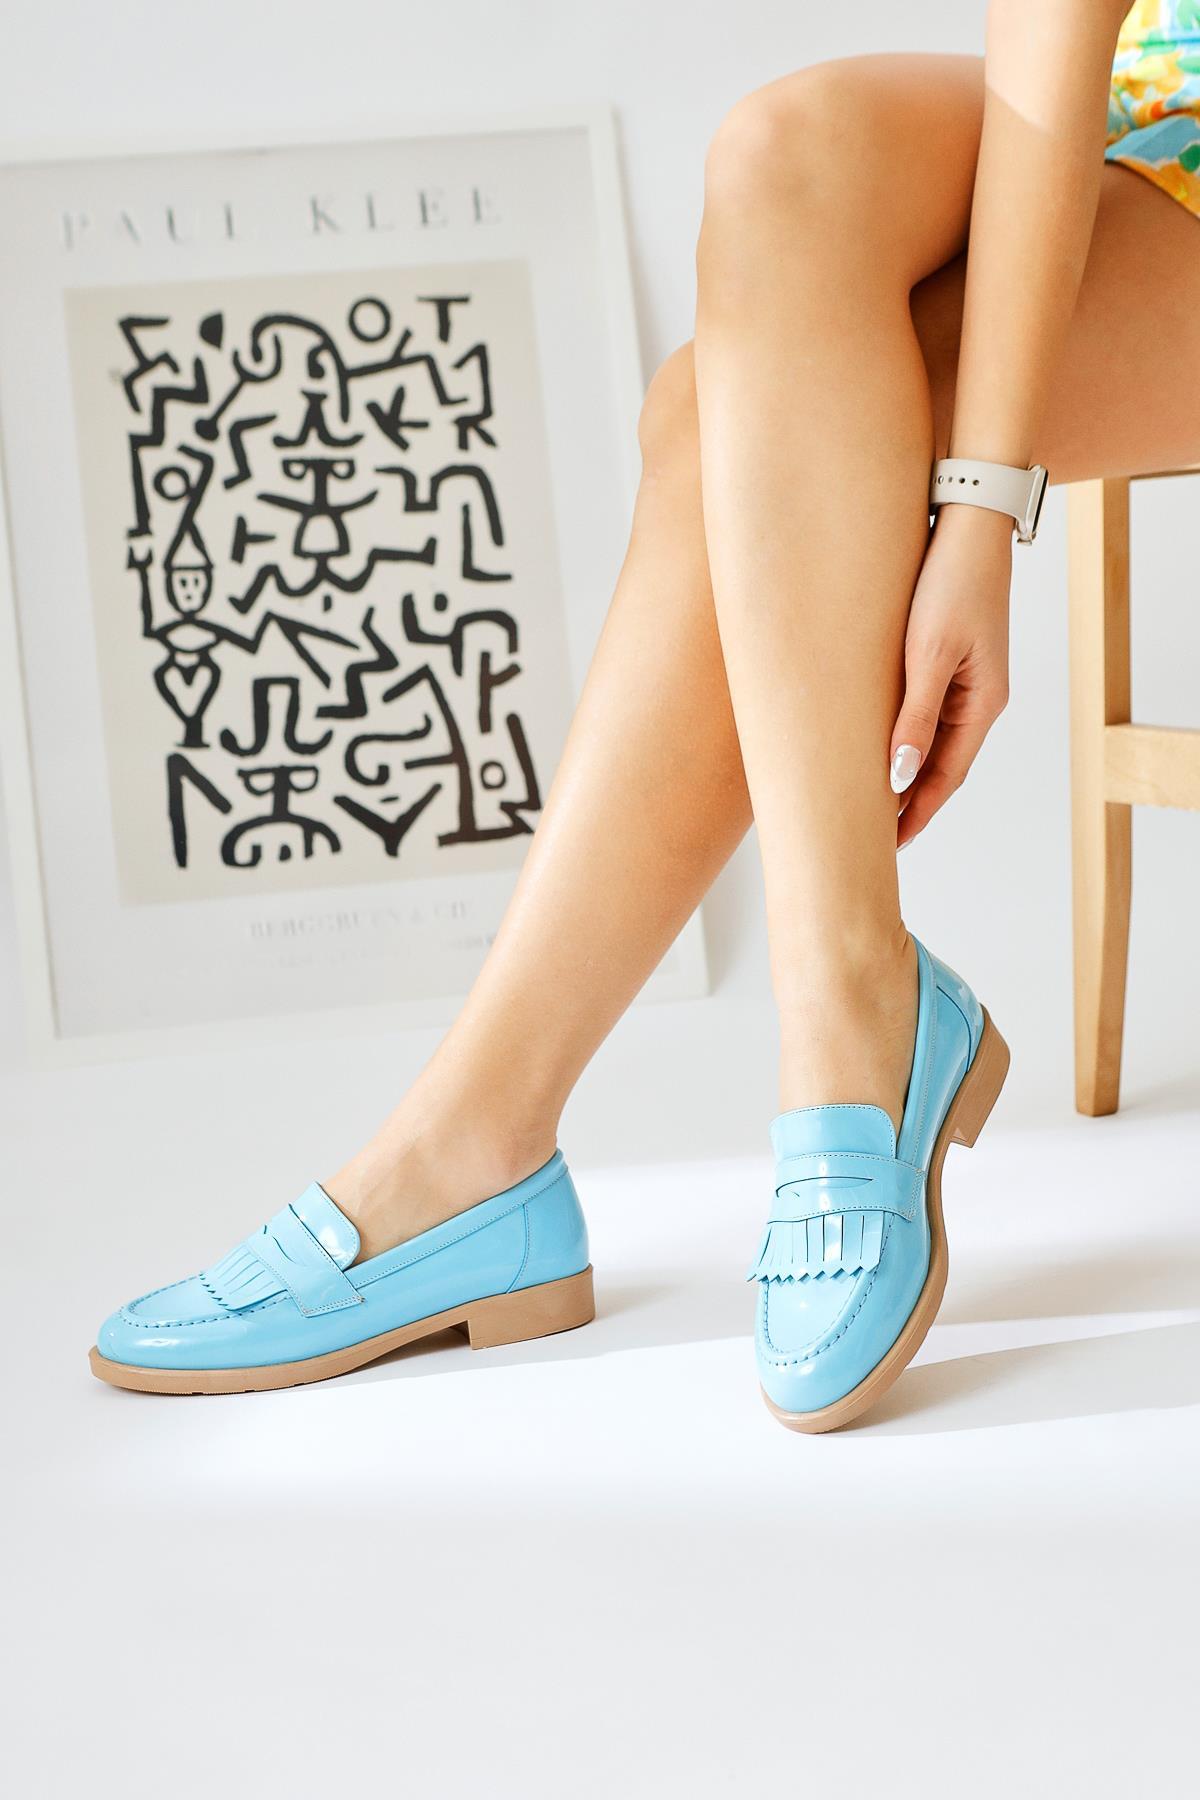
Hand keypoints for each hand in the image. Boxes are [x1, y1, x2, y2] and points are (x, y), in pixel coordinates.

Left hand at [889, 505, 1011, 847]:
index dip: (918, 814)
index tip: (888, 847)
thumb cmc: (951, 582)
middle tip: (871, 838)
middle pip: (941, 766)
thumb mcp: (929, 652)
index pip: (946, 777)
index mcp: (982, 704)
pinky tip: (877, 746)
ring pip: (931, 741)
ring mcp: (966, 679)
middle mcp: (979, 698)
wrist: (969, 522)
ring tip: (868, 803)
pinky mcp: (947, 657)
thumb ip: (915, 716)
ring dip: (905, 772)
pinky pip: (924, 711)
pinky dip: (903, 736)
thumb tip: (900, 776)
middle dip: (910, 803)